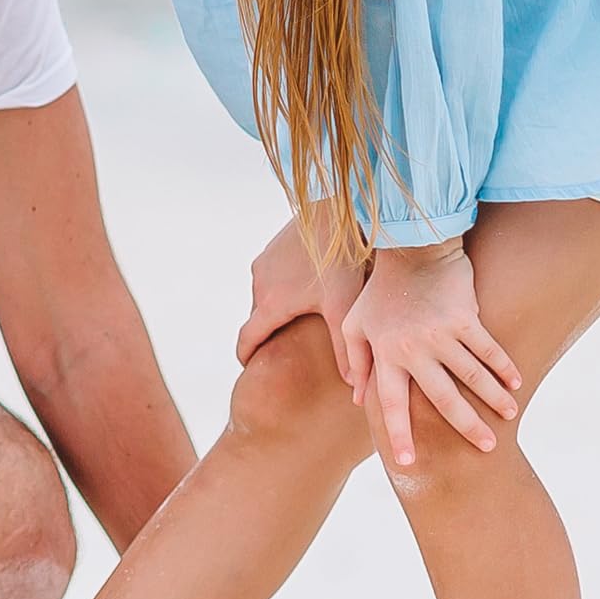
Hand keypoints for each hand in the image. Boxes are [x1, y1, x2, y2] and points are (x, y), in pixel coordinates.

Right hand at [235, 214, 366, 384]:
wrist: (337, 212)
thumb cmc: (340, 260)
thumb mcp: (344, 308)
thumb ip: (346, 349)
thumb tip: (352, 386)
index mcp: (271, 304)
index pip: (247, 339)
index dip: (248, 357)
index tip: (251, 367)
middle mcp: (260, 284)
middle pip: (258, 318)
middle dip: (269, 333)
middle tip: (286, 346)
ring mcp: (264, 263)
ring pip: (265, 295)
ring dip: (277, 308)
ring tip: (302, 315)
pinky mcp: (272, 248)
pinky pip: (272, 275)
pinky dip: (283, 287)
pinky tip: (309, 284)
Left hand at [340, 240, 520, 463]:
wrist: (409, 250)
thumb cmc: (378, 290)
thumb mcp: (354, 324)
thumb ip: (356, 361)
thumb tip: (358, 399)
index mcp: (386, 356)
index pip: (393, 405)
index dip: (399, 434)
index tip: (408, 462)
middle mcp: (414, 350)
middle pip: (443, 399)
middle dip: (466, 426)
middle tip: (486, 448)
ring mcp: (441, 334)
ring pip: (472, 376)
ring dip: (494, 399)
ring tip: (509, 415)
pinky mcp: (465, 318)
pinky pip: (489, 349)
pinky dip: (504, 367)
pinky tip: (515, 382)